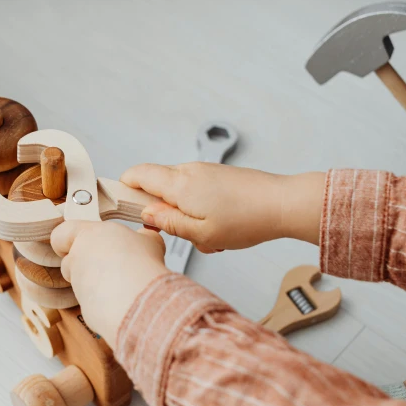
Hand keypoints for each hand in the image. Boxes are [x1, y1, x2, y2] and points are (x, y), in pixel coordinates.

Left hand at [50, 221, 168, 347]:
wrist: (137, 298)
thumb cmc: (141, 263)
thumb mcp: (149, 240)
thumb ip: (141, 237)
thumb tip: (145, 237)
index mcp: (88, 236)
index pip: (60, 234)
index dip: (67, 240)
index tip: (83, 245)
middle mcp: (77, 260)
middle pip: (69, 262)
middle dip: (84, 266)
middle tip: (108, 267)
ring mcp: (78, 286)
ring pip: (80, 284)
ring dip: (95, 285)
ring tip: (122, 286)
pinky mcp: (85, 308)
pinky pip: (92, 304)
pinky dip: (104, 304)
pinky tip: (123, 302)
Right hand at [120, 162, 324, 250]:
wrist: (283, 204)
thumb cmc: (247, 220)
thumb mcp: (201, 233)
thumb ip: (168, 223)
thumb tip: (146, 215)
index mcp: (179, 184)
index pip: (137, 174)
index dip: (124, 189)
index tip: (123, 208)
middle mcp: (189, 172)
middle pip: (156, 185)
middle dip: (160, 211)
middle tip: (178, 232)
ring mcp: (204, 172)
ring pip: (178, 193)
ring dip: (184, 215)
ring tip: (206, 234)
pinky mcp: (218, 177)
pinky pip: (196, 194)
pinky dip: (200, 212)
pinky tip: (220, 228)